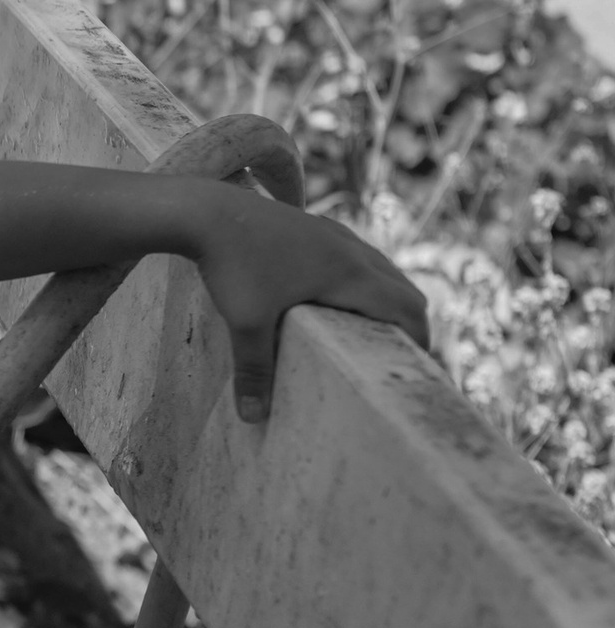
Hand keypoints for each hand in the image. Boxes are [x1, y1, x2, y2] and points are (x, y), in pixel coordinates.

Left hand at [186, 189, 428, 421]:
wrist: (204, 210)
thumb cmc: (231, 265)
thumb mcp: (245, 322)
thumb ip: (255, 370)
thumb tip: (253, 417)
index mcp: (349, 274)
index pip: (408, 309)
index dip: (422, 340)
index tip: (419, 370)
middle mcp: (351, 250)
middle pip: (404, 289)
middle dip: (411, 323)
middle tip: (401, 358)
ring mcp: (333, 234)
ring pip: (381, 268)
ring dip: (388, 297)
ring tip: (375, 331)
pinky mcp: (314, 225)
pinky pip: (356, 254)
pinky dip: (364, 278)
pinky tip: (337, 294)